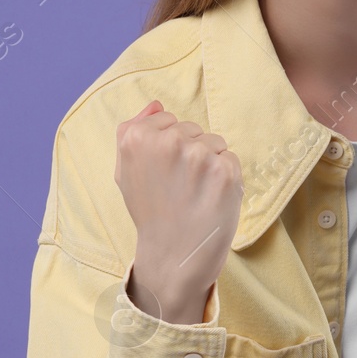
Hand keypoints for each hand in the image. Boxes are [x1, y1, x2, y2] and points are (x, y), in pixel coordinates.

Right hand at [115, 99, 242, 317]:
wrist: (173, 253)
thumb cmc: (150, 210)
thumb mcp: (126, 170)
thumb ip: (134, 131)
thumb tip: (155, 104)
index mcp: (137, 137)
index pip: (168, 120)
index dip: (168, 147)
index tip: (162, 171)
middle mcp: (168, 141)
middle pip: (193, 129)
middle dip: (190, 152)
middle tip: (179, 186)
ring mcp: (199, 156)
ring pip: (214, 143)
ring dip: (210, 164)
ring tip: (195, 192)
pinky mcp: (225, 172)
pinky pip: (231, 159)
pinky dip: (226, 177)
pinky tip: (210, 198)